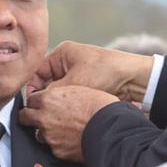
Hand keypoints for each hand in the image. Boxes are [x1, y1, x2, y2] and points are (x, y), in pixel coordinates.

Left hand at [19, 85, 118, 161]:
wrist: (110, 128)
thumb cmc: (100, 108)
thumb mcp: (78, 90)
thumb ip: (60, 95)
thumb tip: (55, 98)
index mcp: (48, 99)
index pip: (29, 100)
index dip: (35, 103)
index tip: (38, 105)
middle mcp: (44, 117)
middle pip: (24, 117)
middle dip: (29, 117)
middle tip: (37, 118)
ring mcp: (49, 135)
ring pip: (38, 134)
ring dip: (45, 132)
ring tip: (60, 131)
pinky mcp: (56, 150)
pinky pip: (52, 147)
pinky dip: (58, 145)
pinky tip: (69, 141)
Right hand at [28, 41, 153, 102]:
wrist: (134, 78)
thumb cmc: (105, 73)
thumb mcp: (74, 83)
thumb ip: (52, 93)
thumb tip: (36, 103)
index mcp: (61, 53)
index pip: (38, 72)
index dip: (33, 89)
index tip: (32, 105)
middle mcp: (67, 62)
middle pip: (47, 82)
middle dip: (46, 97)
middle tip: (45, 112)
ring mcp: (77, 73)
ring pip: (59, 91)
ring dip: (59, 102)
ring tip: (58, 113)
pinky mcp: (86, 84)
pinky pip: (70, 95)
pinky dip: (69, 103)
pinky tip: (69, 113)